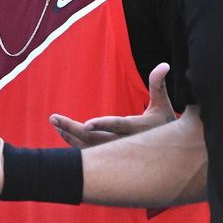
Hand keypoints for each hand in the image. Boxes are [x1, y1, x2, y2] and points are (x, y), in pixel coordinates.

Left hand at [51, 63, 175, 147]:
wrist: (169, 157)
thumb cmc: (166, 126)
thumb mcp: (164, 106)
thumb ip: (159, 85)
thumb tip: (164, 64)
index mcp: (139, 130)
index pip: (118, 127)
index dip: (103, 125)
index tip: (86, 124)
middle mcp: (125, 144)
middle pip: (95, 139)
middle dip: (72, 129)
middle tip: (53, 118)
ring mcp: (115, 154)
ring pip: (88, 148)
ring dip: (69, 136)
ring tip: (55, 122)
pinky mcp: (109, 158)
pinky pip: (88, 152)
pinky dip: (74, 143)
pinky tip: (63, 133)